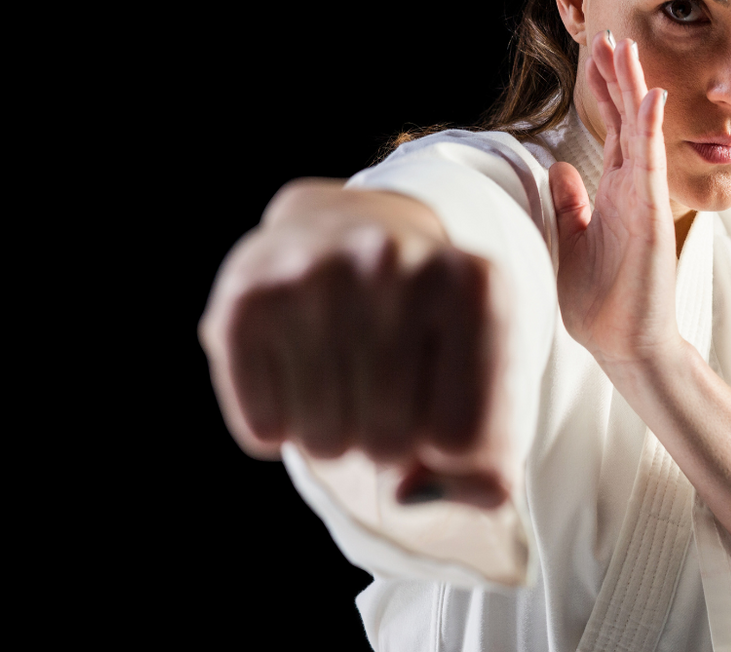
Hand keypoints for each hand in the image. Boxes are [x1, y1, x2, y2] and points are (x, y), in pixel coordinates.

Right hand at [199, 180, 509, 507]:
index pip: (464, 444)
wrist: (342, 232)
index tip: (442, 405)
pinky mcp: (247, 298)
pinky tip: (293, 368)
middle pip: (391, 445)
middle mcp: (396, 261)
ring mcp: (317, 273)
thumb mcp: (483, 383)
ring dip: (333, 436)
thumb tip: (407, 497)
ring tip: (342, 376)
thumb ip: (483, 471)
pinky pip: (264, 429)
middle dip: (388, 442)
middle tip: (383, 387)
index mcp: (475, 284)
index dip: (449, 452)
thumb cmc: (425, 333)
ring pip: (325, 443)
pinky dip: (278, 424)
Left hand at [549, 31, 682, 367]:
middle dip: (616, 76)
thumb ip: (570, 204)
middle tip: (610, 33)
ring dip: (632, 88)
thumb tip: (557, 168)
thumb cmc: (601, 301)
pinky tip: (649, 96)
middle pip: (625, 119)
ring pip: (638, 130)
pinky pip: (649, 161)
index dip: (602, 92)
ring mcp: (642, 196)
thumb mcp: (572, 240)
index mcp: (613, 192)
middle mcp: (630, 187)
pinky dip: (650, 127)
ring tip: (625, 48)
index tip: (595, 56)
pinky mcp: (650, 212)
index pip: (609, 129)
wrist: (623, 343)